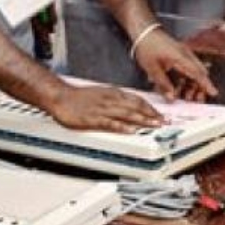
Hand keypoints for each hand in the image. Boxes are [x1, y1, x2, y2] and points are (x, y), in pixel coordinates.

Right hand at [47, 83, 163, 132]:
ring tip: (155, 125)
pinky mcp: (92, 118)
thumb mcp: (102, 94)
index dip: (151, 107)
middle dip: (152, 114)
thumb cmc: (79, 97)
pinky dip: (122, 126)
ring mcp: (102, 109)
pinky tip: (131, 130)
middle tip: (164, 122)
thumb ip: (116, 100)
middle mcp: (111, 100)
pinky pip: (110, 123)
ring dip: (142, 119)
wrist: (60, 96)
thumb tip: (130, 106)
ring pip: (126, 113)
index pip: (137, 100)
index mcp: (114, 94)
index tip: (161, 114)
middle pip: (136, 106)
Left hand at [132, 29, 217, 101]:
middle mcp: (185, 54)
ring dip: (192, 84)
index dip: (205, 84)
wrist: (144, 31)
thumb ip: (163, 84)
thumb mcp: (152, 68)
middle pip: (199, 72)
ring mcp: (183, 54)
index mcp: (180, 57)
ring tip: (186, 96)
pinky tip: (179, 86)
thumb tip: (171, 97)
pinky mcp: (180, 54)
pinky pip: (188, 68)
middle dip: (200, 87)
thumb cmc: (147, 46)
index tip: (213, 92)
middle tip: (197, 99)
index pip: (197, 72)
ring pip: (194, 71)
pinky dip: (187, 78)